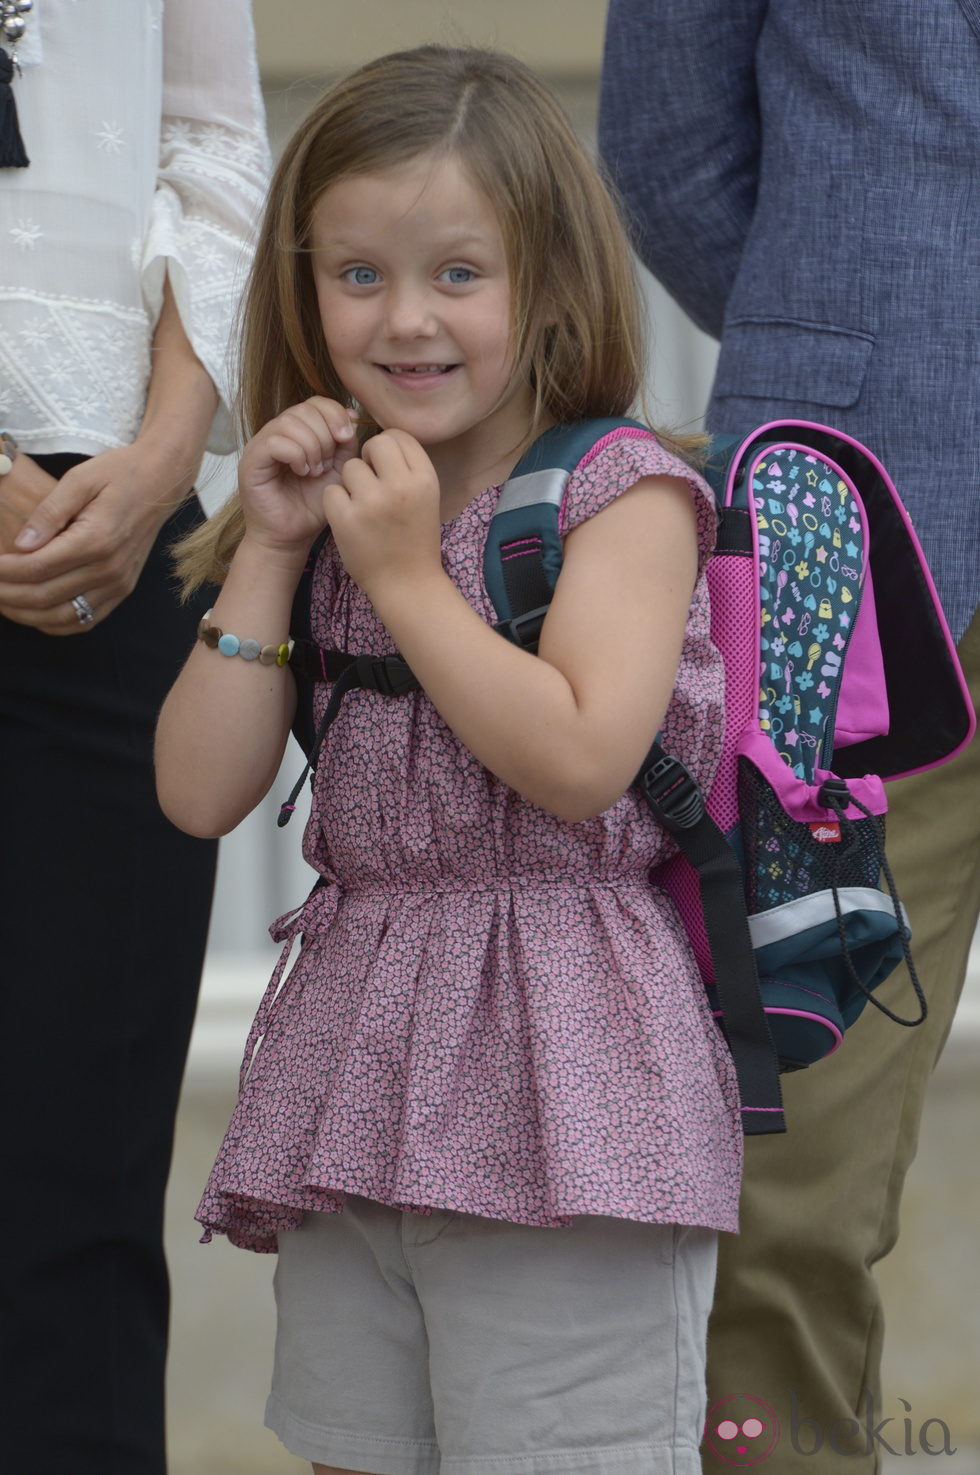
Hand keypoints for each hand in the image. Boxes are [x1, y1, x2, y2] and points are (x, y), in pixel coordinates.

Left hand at [0, 444, 186, 633]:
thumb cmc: (118, 474)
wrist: (160, 483)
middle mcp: (109, 569)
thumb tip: (20, 544)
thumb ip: (48, 512)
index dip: (3, 571)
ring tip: (2, 601)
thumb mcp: (79, 479)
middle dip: (7, 594)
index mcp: (96, 539)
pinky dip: (54, 624)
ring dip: (26, 615)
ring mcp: (118, 584)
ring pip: (62, 617)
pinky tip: (33, 613)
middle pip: (45, 597)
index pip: (37, 567)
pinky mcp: (122, 591)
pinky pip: (84, 622)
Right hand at [237, 396, 361, 556]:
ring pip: (289, 423)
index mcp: (298, 431)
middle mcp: (277, 433)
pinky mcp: (251, 461)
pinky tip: (302, 472)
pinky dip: (296, 455)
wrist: (291, 537)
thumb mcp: (338, 471)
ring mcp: (261, 445)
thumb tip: (352, 416)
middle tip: (327, 463)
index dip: (334, 413)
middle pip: (304, 409)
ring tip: (315, 471)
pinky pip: (275, 442)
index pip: (315, 402)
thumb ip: (345, 444)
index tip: (346, 437)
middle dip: (324, 434)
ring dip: (311, 446)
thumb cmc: (312, 507)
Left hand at [323, 428, 441, 598]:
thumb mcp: (426, 498)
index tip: (387, 469)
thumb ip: (408, 468)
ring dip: (352, 484)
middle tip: (372, 483)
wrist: (407, 584)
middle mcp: (400, 486)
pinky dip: (336, 504)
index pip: (400, 436)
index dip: (389, 449)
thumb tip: (382, 440)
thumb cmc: (415, 539)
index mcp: (425, 479)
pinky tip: (350, 519)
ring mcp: (372, 502)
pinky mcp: (346, 519)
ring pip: (350, 468)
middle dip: (369, 459)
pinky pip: (331, 491)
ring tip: (363, 507)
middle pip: (375, 443)